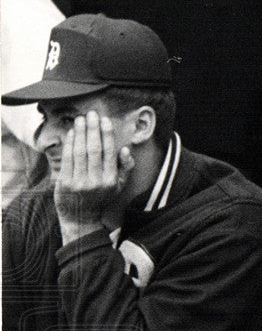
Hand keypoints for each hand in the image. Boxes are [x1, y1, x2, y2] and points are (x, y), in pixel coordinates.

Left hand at [54, 111, 132, 243]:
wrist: (81, 216)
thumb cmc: (100, 197)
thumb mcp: (118, 186)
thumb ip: (125, 168)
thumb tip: (125, 150)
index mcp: (111, 181)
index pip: (109, 152)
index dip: (107, 134)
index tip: (105, 120)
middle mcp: (96, 181)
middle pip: (94, 149)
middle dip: (93, 129)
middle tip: (91, 114)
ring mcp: (80, 182)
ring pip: (80, 151)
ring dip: (80, 132)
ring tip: (81, 119)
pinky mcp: (66, 182)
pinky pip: (68, 158)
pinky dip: (69, 143)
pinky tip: (72, 132)